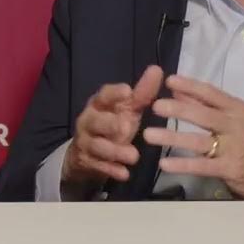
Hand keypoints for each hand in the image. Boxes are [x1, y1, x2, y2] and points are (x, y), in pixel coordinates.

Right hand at [63, 65, 163, 184]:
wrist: (86, 154)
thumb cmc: (112, 125)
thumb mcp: (127, 110)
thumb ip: (141, 93)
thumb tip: (157, 69)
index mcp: (99, 105)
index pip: (103, 96)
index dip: (114, 93)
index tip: (127, 90)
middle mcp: (88, 121)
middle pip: (96, 121)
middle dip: (109, 124)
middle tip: (126, 126)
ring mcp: (86, 142)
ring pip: (97, 146)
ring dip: (115, 151)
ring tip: (133, 156)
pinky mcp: (87, 161)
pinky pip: (99, 166)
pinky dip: (111, 170)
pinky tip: (124, 174)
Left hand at [143, 74, 243, 198]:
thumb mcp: (234, 119)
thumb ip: (205, 105)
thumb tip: (176, 89)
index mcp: (237, 109)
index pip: (211, 93)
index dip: (189, 85)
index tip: (168, 80)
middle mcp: (235, 125)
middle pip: (203, 115)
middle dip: (178, 109)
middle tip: (155, 106)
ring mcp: (234, 147)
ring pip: (198, 141)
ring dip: (172, 138)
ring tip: (148, 135)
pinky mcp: (230, 169)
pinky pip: (202, 166)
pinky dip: (182, 165)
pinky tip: (164, 164)